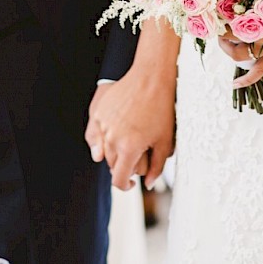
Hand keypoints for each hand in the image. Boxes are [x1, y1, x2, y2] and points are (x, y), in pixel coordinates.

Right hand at [85, 71, 175, 192]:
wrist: (150, 77)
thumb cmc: (161, 108)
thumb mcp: (165, 141)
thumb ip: (157, 167)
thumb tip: (149, 184)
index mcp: (128, 148)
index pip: (119, 180)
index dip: (126, 186)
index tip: (132, 183)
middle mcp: (112, 139)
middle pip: (112, 165)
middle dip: (125, 165)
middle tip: (140, 153)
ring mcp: (103, 125)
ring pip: (104, 151)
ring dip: (115, 152)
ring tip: (131, 139)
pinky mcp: (98, 113)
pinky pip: (97, 134)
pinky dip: (105, 137)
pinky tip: (118, 130)